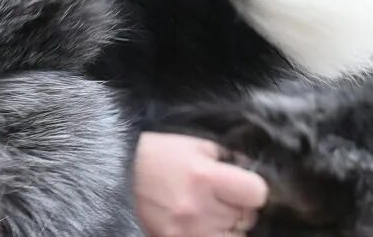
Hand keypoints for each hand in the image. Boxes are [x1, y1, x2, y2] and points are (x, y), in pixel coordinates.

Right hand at [134, 132, 267, 236]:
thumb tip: (252, 172)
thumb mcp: (194, 145)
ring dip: (227, 226)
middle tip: (221, 196)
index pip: (257, 194)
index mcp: (204, 177)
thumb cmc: (157, 154)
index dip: (253, 189)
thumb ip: (228, 159)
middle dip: (239, 207)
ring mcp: (187, 232)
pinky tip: (201, 223)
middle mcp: (198, 209)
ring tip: (209, 210)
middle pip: (246, 218)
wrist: (115, 173)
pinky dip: (211, 234)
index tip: (244, 186)